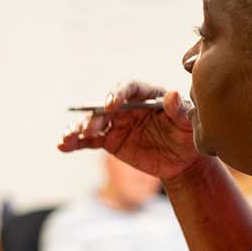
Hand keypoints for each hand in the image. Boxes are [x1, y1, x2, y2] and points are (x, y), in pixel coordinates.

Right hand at [58, 83, 204, 181]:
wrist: (182, 161)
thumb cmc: (188, 137)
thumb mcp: (189, 125)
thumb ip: (180, 111)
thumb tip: (173, 95)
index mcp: (147, 96)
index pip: (129, 89)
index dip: (118, 94)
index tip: (111, 105)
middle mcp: (128, 107)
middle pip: (105, 107)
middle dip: (94, 117)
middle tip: (89, 129)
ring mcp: (117, 124)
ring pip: (93, 123)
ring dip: (78, 129)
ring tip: (67, 138)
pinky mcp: (110, 141)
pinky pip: (89, 141)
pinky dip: (75, 143)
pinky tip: (62, 146)